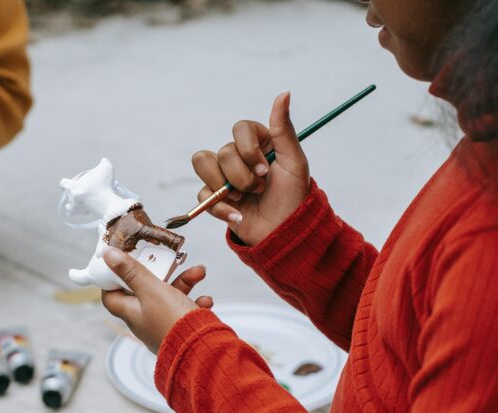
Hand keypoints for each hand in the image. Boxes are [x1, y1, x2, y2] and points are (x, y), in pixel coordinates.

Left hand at [102, 247, 213, 353]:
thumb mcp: (151, 290)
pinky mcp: (182, 328)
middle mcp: (145, 320)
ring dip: (185, 282)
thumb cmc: (173, 323)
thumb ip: (132, 271)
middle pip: (146, 290)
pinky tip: (205, 300)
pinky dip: (196, 301)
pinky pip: (187, 310)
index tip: (121, 262)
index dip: (113, 279)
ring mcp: (164, 325)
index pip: (112, 297)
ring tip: (198, 272)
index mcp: (132, 313)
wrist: (202, 350)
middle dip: (162, 272)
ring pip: (171, 297)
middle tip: (170, 260)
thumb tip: (109, 256)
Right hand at [191, 92, 310, 246]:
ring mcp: (225, 177)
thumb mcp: (294, 162)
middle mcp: (240, 157)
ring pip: (204, 164)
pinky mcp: (215, 198)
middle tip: (260, 188)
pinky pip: (203, 194)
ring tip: (244, 199)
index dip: (248, 149)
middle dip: (242, 175)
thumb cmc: (294, 197)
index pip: (239, 129)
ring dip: (225, 186)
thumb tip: (284, 93)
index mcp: (259, 144)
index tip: (265, 169)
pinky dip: (220, 208)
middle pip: (223, 152)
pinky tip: (238, 216)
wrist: (285, 234)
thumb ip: (284, 128)